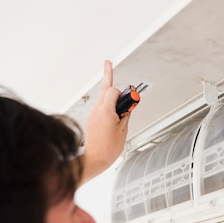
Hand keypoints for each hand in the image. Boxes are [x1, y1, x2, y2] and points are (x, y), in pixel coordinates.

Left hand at [81, 60, 129, 181]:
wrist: (94, 160)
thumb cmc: (108, 149)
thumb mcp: (123, 130)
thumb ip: (126, 114)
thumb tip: (128, 106)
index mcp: (105, 111)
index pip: (112, 91)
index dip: (123, 93)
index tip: (132, 96)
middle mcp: (96, 110)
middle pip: (104, 88)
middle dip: (107, 76)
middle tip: (108, 62)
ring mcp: (92, 115)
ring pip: (101, 96)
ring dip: (108, 90)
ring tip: (106, 70)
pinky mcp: (91, 120)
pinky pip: (100, 106)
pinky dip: (107, 103)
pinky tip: (111, 102)